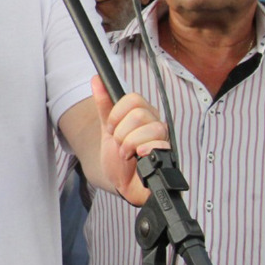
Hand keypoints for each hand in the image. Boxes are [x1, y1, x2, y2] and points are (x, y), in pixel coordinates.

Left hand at [93, 80, 169, 205]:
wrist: (123, 184)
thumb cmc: (119, 157)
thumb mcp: (107, 129)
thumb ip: (104, 105)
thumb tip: (96, 79)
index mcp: (142, 114)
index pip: (134, 98)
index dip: (117, 114)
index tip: (110, 128)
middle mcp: (154, 123)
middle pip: (139, 114)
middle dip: (121, 133)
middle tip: (119, 145)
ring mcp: (162, 138)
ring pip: (150, 128)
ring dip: (129, 144)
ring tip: (127, 154)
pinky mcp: (167, 154)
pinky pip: (160, 144)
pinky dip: (143, 151)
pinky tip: (139, 157)